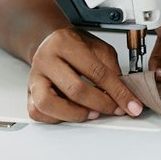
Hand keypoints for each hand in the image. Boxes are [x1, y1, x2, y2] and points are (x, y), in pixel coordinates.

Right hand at [27, 26, 145, 123]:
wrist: (48, 41)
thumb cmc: (73, 45)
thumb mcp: (97, 47)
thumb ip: (110, 68)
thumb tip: (124, 93)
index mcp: (64, 43)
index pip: (96, 72)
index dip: (118, 91)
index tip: (132, 104)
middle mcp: (46, 60)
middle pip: (74, 89)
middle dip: (101, 104)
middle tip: (115, 109)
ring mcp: (34, 78)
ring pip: (49, 104)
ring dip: (75, 114)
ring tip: (92, 113)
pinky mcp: (28, 94)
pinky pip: (38, 112)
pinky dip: (57, 118)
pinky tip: (72, 113)